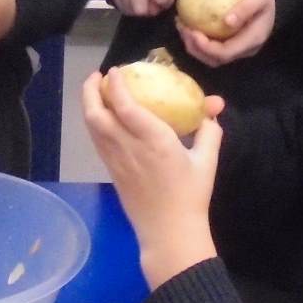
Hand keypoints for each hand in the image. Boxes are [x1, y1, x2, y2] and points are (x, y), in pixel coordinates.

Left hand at [81, 70, 224, 288]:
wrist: (169, 232)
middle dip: (91, 92)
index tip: (115, 70)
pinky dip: (95, 124)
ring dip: (90, 106)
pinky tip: (102, 119)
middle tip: (97, 76)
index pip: (126, 107)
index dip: (116, 86)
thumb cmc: (191, 197)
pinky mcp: (112, 173)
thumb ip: (209, 132)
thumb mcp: (206, 162)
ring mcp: (116, 161)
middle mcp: (130, 148)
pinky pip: (98, 142)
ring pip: (93, 128)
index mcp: (155, 142)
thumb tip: (212, 110)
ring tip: (95, 92)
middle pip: (98, 114)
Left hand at [179, 0, 274, 66]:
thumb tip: (226, 22)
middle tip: (182, 28)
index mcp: (252, 40)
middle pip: (215, 59)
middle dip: (194, 47)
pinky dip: (198, 41)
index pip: (224, 53)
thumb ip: (244, 9)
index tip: (191, 31)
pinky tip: (189, 27)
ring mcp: (238, 48)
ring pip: (211, 57)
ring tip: (182, 27)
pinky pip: (212, 49)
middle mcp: (244, 50)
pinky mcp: (231, 43)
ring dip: (193, 45)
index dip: (205, 46)